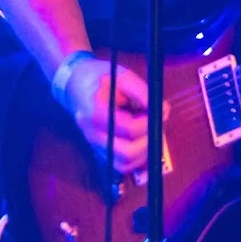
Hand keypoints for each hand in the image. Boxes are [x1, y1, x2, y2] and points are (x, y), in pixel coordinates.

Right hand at [62, 57, 168, 174]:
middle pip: (127, 153)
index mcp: (95, 113)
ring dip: (144, 152)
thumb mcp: (124, 77)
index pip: (129, 128)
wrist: (77, 84)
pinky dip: (136, 158)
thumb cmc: (101, 78)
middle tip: (157, 125)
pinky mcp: (99, 152)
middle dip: (148, 141)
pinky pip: (121, 165)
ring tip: (149, 131)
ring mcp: (94, 146)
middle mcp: (93, 135)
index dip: (149, 122)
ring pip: (124, 164)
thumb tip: (163, 111)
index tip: (159, 111)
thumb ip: (144, 93)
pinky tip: (143, 141)